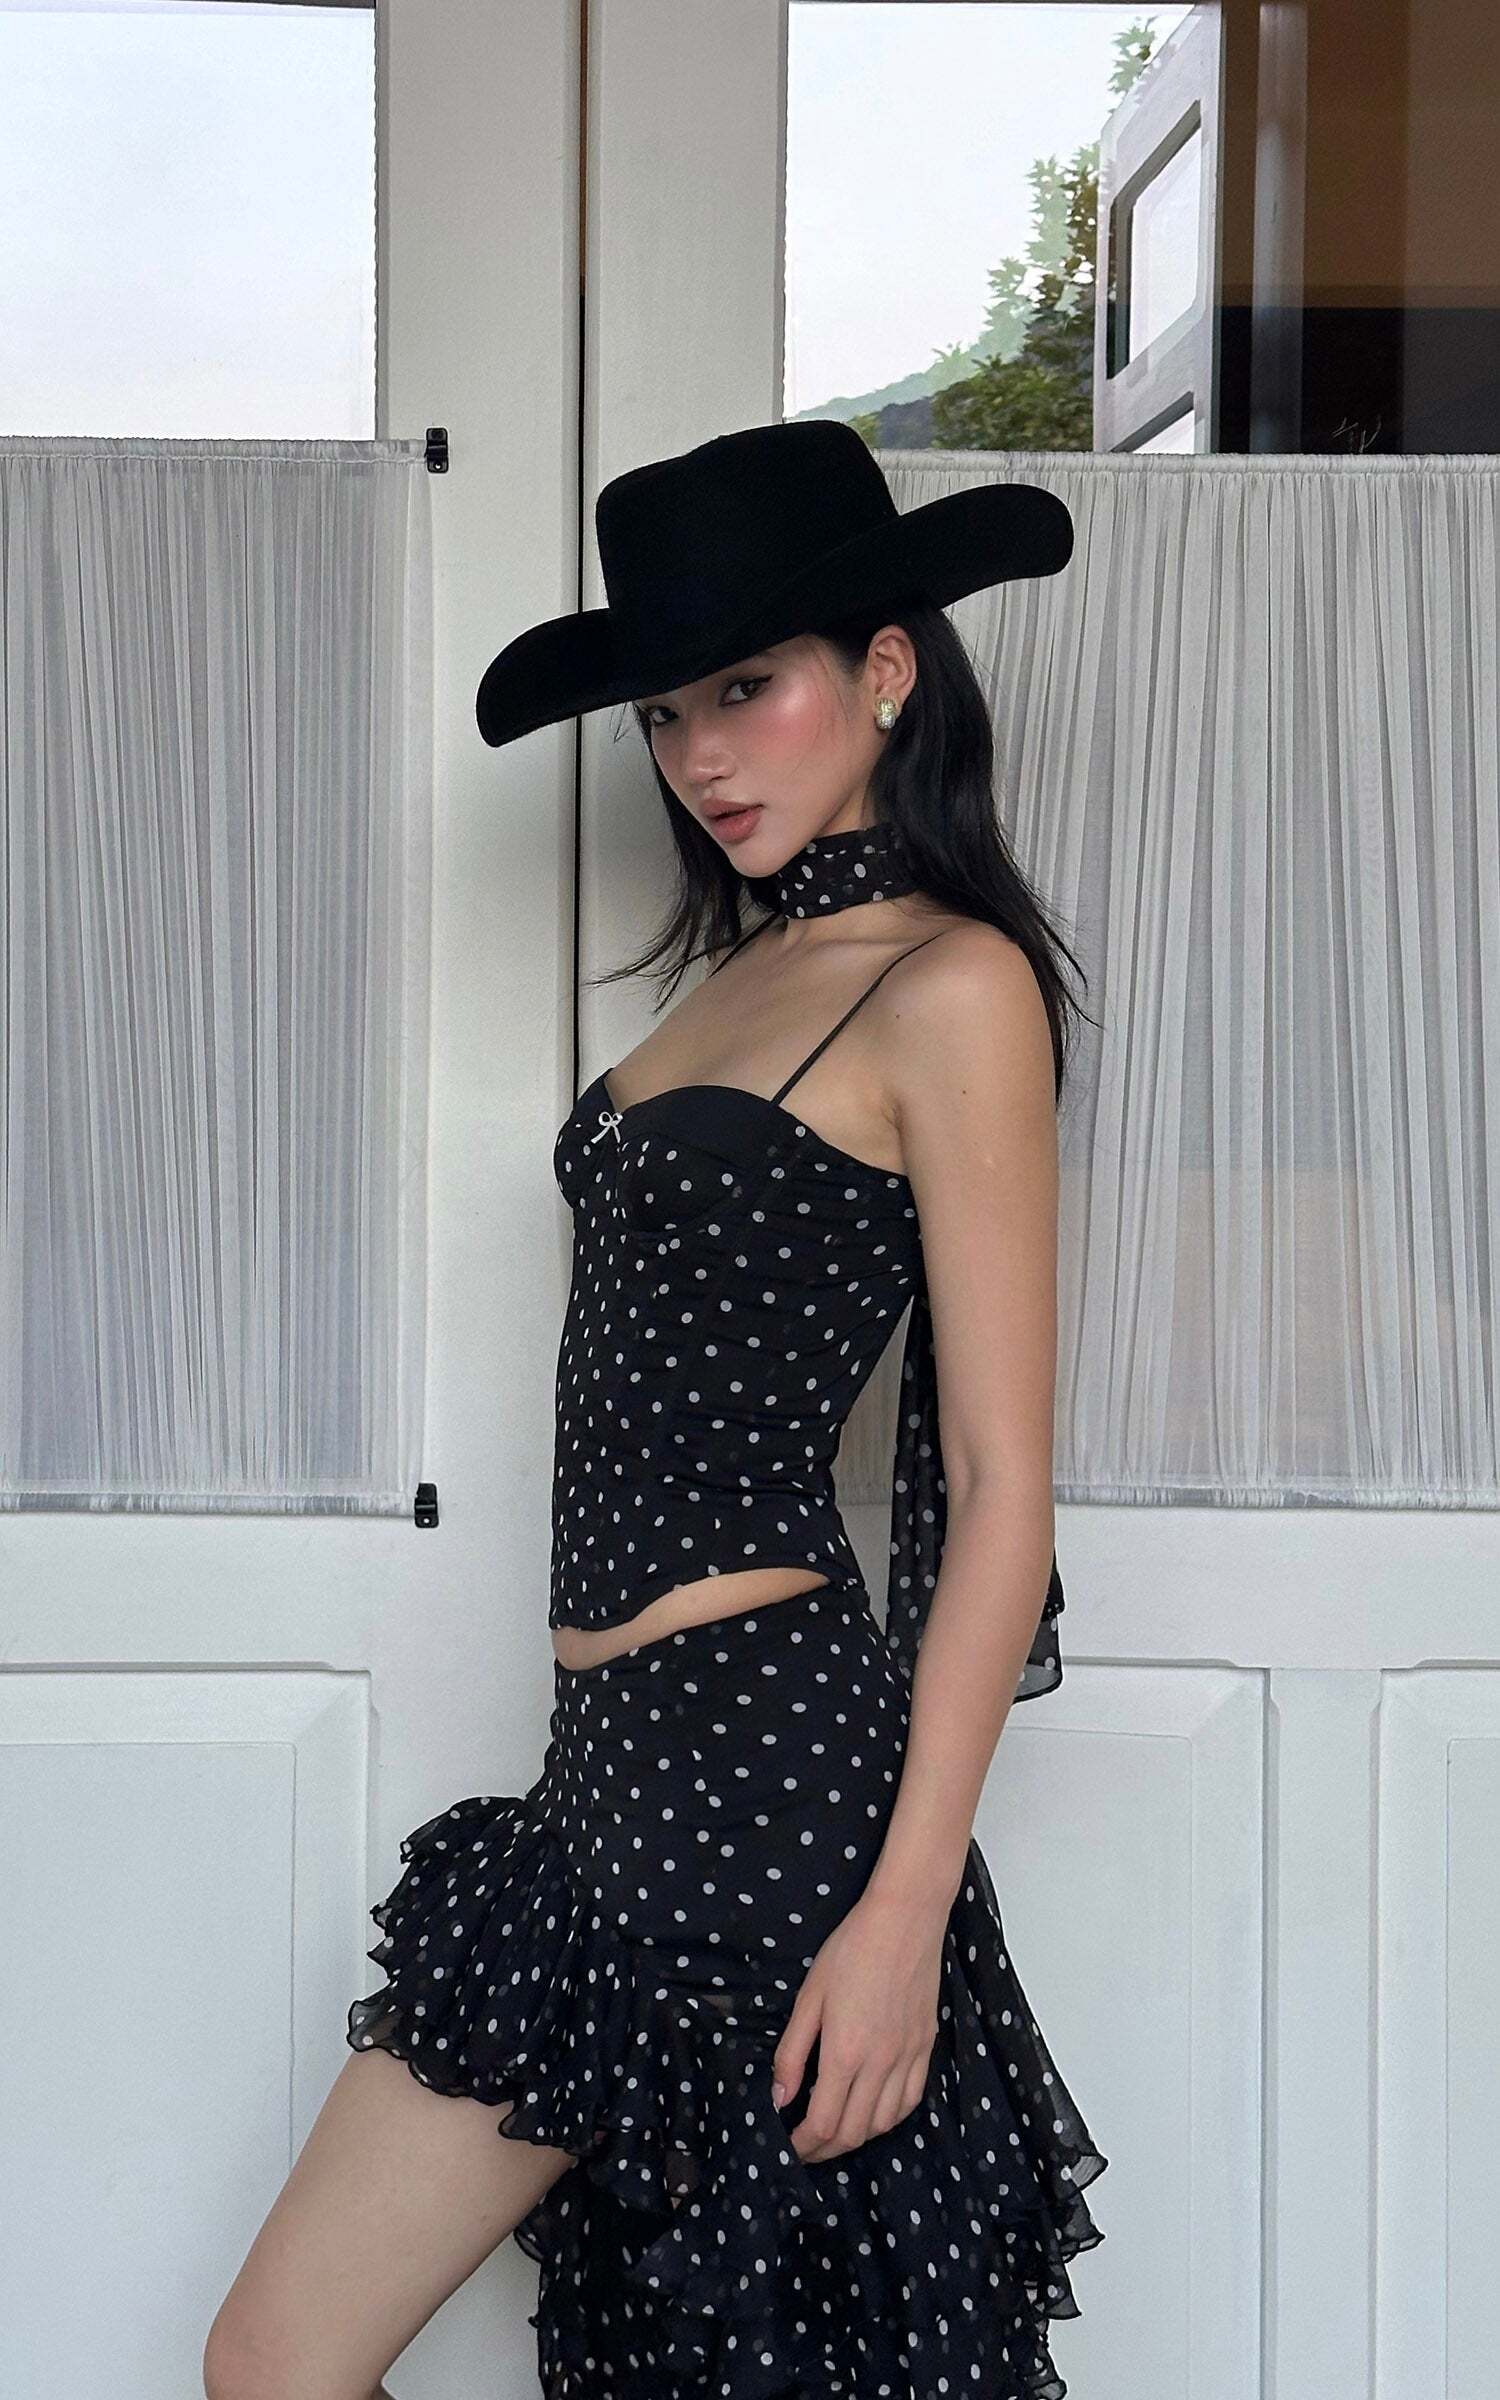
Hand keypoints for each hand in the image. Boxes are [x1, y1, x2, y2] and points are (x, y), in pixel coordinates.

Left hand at [770, 1891, 942, 2162]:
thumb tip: (779, 2099)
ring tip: (835, 2131)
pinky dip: (889, 2118)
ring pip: (884, 2124)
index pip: (823, 2123)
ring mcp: (908, 2058)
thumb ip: (792, 2053)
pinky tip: (874, 2112)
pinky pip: (911, 2101)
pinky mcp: (926, 2047)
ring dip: (857, 2137)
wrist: (904, 1920)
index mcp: (845, 2053)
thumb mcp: (809, 1997)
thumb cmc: (851, 1950)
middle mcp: (880, 2064)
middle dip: (825, 2150)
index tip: (789, 2148)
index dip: (803, 2146)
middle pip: (854, 2133)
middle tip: (805, 2147)